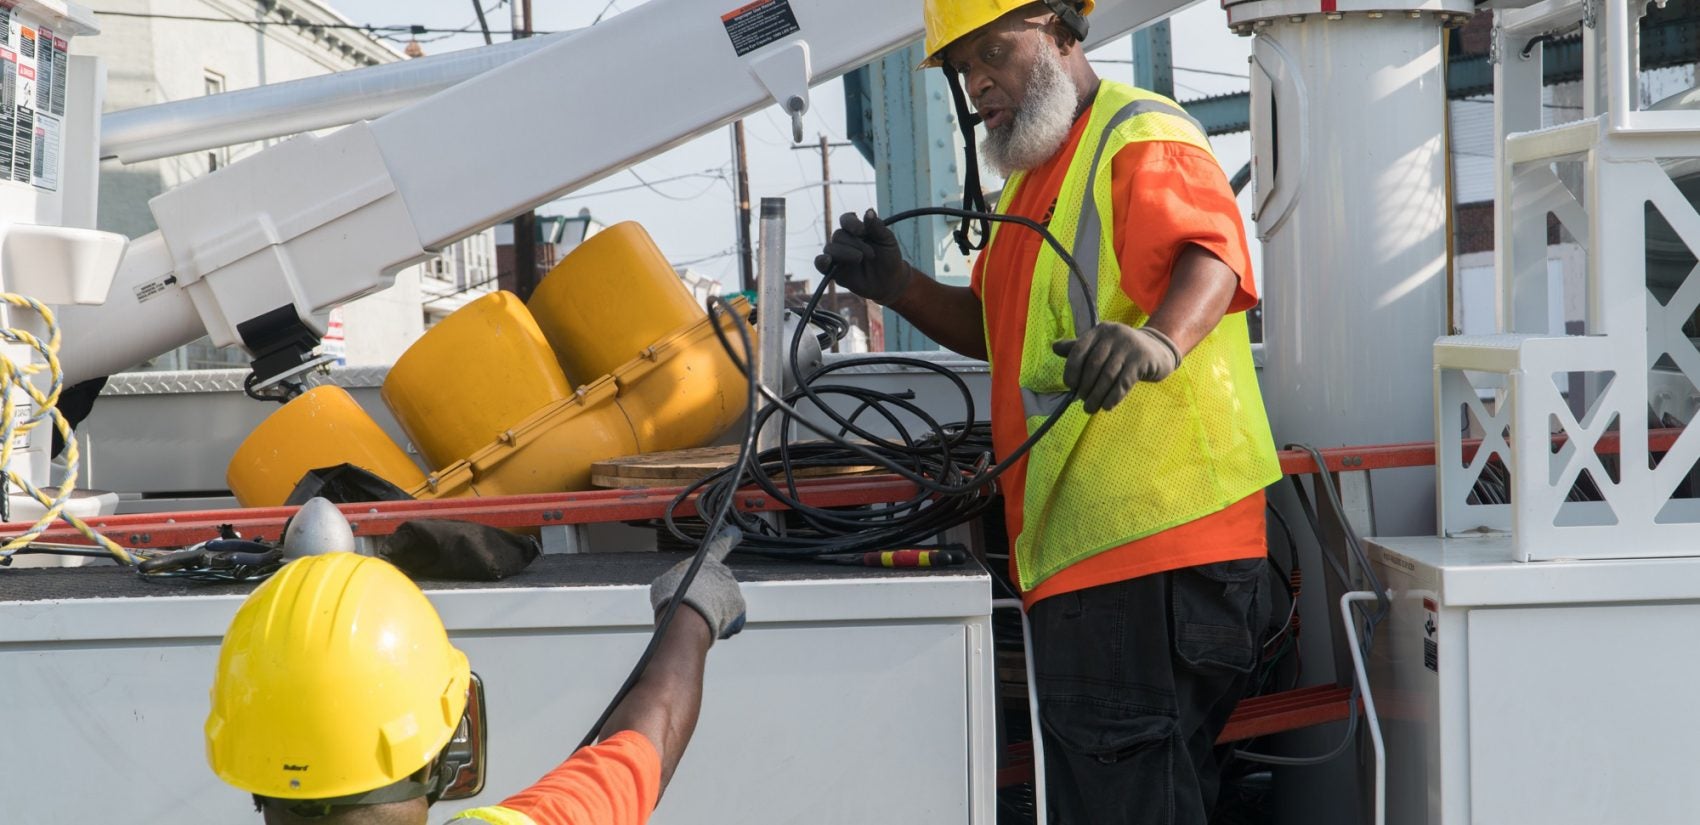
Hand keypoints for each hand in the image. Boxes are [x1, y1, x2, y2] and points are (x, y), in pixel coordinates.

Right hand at [649, 527, 746, 641]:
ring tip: (699, 617)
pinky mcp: (739, 606)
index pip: (719, 546)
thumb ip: (674, 579)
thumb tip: (670, 585)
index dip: (726, 540)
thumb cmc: (673, 600)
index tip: (734, 534)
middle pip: (718, 581)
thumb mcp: (663, 583)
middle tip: (696, 604)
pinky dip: (723, 620)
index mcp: (705, 561)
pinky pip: (732, 613)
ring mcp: (733, 588)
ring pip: (724, 599)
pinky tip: (710, 624)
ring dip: (716, 607)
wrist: (684, 620)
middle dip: (710, 592)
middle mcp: (722, 571)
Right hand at [813, 209, 913, 304]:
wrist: (889, 281)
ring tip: (859, 259)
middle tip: (871, 254)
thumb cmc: (889, 258)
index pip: (846, 220)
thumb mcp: (887, 240)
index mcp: (856, 230)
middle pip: (838, 235)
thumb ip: (877, 227)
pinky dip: (821, 261)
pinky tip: (827, 260)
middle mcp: (845, 241)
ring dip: (844, 253)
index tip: (862, 231)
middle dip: (855, 244)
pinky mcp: (834, 271)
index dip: (851, 224)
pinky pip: (820, 264)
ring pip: (830, 248)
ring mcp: (838, 256)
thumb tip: (869, 211)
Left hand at [1050, 323, 1180, 413]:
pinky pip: (1123, 382)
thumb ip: (1079, 348)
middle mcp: (1114, 334)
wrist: (1157, 350)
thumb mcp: (1101, 346)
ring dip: (1097, 396)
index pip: (1079, 350)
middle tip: (1082, 401)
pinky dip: (1113, 397)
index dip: (1071, 370)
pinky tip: (1107, 406)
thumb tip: (1054, 347)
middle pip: (1093, 365)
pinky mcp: (1142, 359)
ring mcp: (1129, 346)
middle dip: (1085, 386)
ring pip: (1107, 376)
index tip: (1070, 385)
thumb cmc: (1122, 351)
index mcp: (1100, 330)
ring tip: (1090, 408)